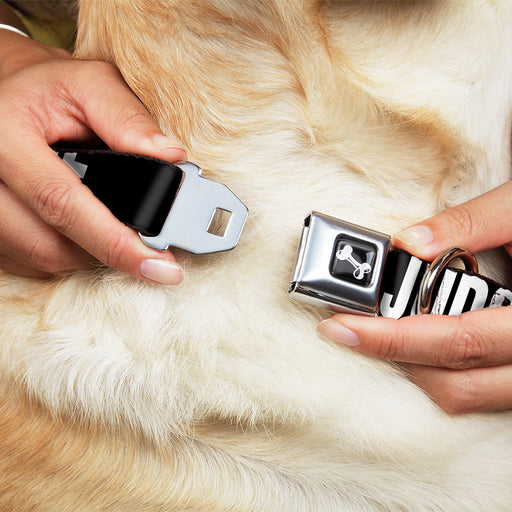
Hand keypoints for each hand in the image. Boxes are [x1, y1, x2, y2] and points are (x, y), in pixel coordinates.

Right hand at [0, 30, 186, 282]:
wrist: (7, 95)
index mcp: (4, 135)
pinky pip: (29, 260)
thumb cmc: (50, 89)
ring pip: (42, 258)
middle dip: (108, 250)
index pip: (62, 203)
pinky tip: (83, 228)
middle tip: (148, 248)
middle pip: (50, 245)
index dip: (115, 242)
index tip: (161, 266)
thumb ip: (128, 118)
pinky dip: (66, 251)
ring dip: (87, 252)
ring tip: (113, 226)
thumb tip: (170, 157)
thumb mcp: (90, 84)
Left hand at [318, 180, 511, 413]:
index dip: (393, 338)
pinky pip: (480, 390)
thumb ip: (471, 223)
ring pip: (467, 395)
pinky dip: (442, 369)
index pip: (457, 341)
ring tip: (379, 330)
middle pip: (455, 382)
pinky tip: (419, 337)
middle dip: (392, 356)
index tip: (341, 325)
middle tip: (347, 327)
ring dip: (415, 367)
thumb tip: (409, 242)